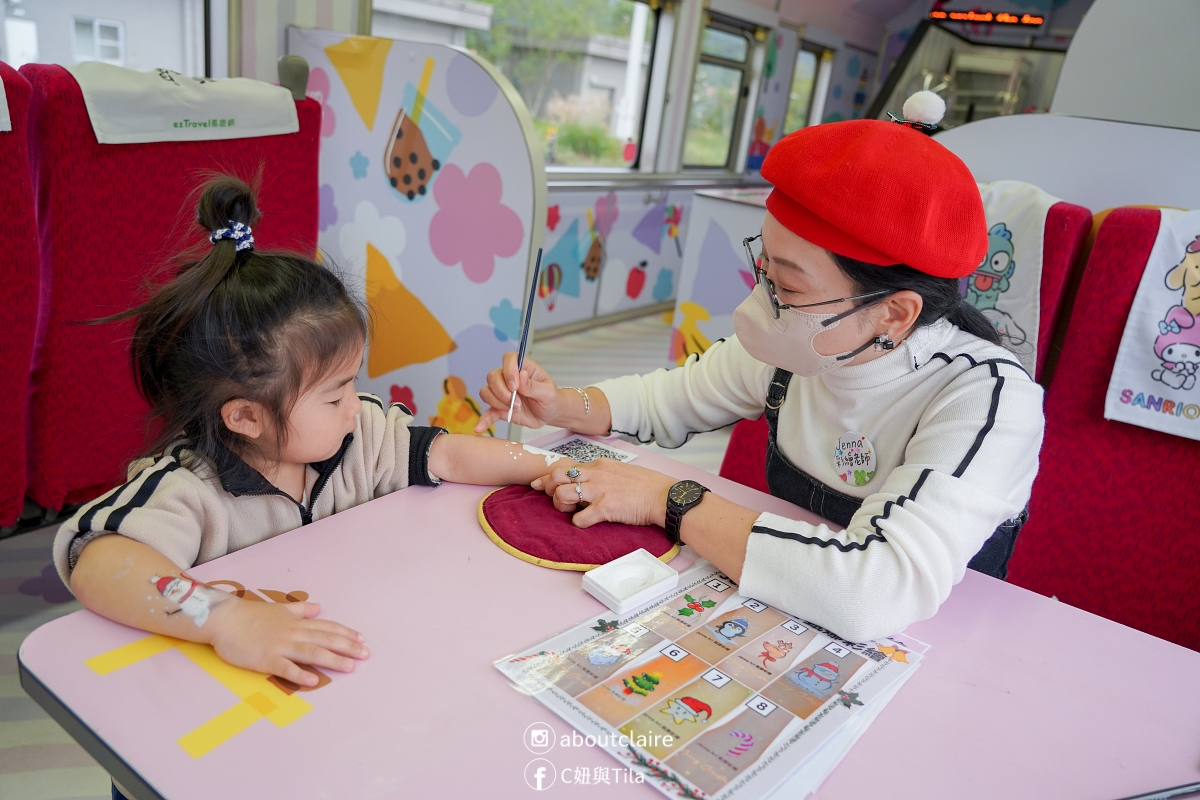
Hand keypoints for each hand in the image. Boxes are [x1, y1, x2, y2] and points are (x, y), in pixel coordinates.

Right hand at [207, 597, 367, 686]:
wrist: (224, 619)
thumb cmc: (250, 614)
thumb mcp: (279, 608)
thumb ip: (300, 609)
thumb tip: (318, 607)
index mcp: (296, 622)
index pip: (326, 627)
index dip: (345, 633)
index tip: (361, 639)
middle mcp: (293, 633)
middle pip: (325, 639)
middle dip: (347, 647)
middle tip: (366, 655)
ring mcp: (280, 646)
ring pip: (311, 652)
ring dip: (332, 660)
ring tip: (350, 667)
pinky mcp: (266, 659)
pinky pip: (286, 668)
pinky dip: (301, 674)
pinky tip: (314, 680)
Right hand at [476, 352, 562, 431]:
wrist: (549, 414)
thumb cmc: (551, 398)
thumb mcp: (548, 392)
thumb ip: (533, 385)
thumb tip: (521, 375)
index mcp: (523, 368)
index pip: (509, 359)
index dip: (508, 370)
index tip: (515, 386)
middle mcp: (509, 378)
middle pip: (493, 376)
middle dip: (503, 392)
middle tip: (518, 403)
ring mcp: (502, 393)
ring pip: (486, 392)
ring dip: (498, 403)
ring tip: (515, 410)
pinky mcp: (500, 408)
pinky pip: (487, 412)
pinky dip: (483, 419)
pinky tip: (480, 427)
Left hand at [532, 459, 675, 528]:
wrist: (663, 496)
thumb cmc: (646, 486)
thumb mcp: (620, 471)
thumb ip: (602, 474)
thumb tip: (588, 481)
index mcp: (599, 465)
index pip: (565, 467)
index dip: (547, 477)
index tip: (538, 484)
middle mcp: (595, 475)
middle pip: (557, 477)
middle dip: (549, 489)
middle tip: (554, 500)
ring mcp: (599, 490)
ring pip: (562, 495)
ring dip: (561, 506)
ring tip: (571, 511)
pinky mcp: (604, 508)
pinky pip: (579, 519)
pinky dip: (578, 523)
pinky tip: (586, 522)